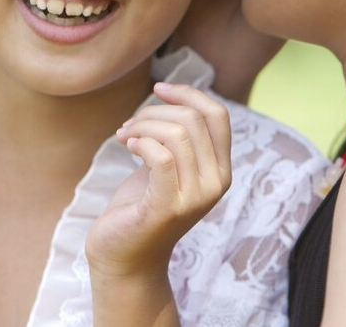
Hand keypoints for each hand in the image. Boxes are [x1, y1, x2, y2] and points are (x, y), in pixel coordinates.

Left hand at [86, 82, 231, 278]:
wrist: (124, 257)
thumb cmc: (142, 206)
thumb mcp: (168, 165)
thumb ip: (180, 138)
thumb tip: (177, 96)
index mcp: (220, 170)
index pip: (218, 115)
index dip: (189, 94)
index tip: (160, 88)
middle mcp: (216, 184)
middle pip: (192, 120)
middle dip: (154, 112)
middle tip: (128, 126)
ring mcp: (194, 198)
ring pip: (176, 134)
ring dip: (142, 125)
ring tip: (124, 136)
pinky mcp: (168, 207)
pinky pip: (160, 156)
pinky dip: (140, 142)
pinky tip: (127, 146)